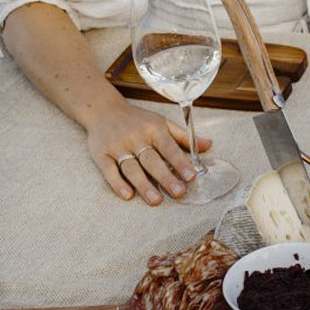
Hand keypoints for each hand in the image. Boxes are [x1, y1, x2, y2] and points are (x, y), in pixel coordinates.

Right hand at [84, 101, 211, 205]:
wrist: (102, 109)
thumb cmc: (137, 120)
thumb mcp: (161, 122)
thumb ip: (183, 136)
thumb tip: (209, 145)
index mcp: (153, 129)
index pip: (169, 147)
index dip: (180, 162)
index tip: (191, 177)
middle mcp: (135, 137)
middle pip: (151, 160)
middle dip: (165, 177)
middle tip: (178, 193)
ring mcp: (117, 146)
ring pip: (131, 168)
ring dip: (144, 185)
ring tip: (156, 200)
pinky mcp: (100, 154)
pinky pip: (108, 170)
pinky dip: (117, 183)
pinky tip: (128, 195)